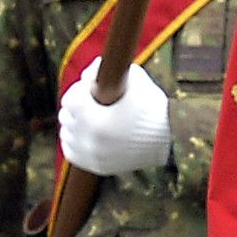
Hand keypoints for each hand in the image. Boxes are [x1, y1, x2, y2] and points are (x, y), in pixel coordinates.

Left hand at [55, 63, 171, 174]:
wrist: (170, 138)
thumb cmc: (152, 106)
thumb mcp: (133, 79)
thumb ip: (104, 70)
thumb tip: (86, 75)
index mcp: (95, 119)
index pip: (71, 99)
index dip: (80, 90)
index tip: (92, 88)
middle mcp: (90, 141)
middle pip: (66, 116)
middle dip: (77, 106)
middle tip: (92, 101)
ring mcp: (92, 156)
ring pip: (67, 135)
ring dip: (75, 124)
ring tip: (90, 117)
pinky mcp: (97, 166)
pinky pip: (72, 152)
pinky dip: (75, 142)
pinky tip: (86, 133)